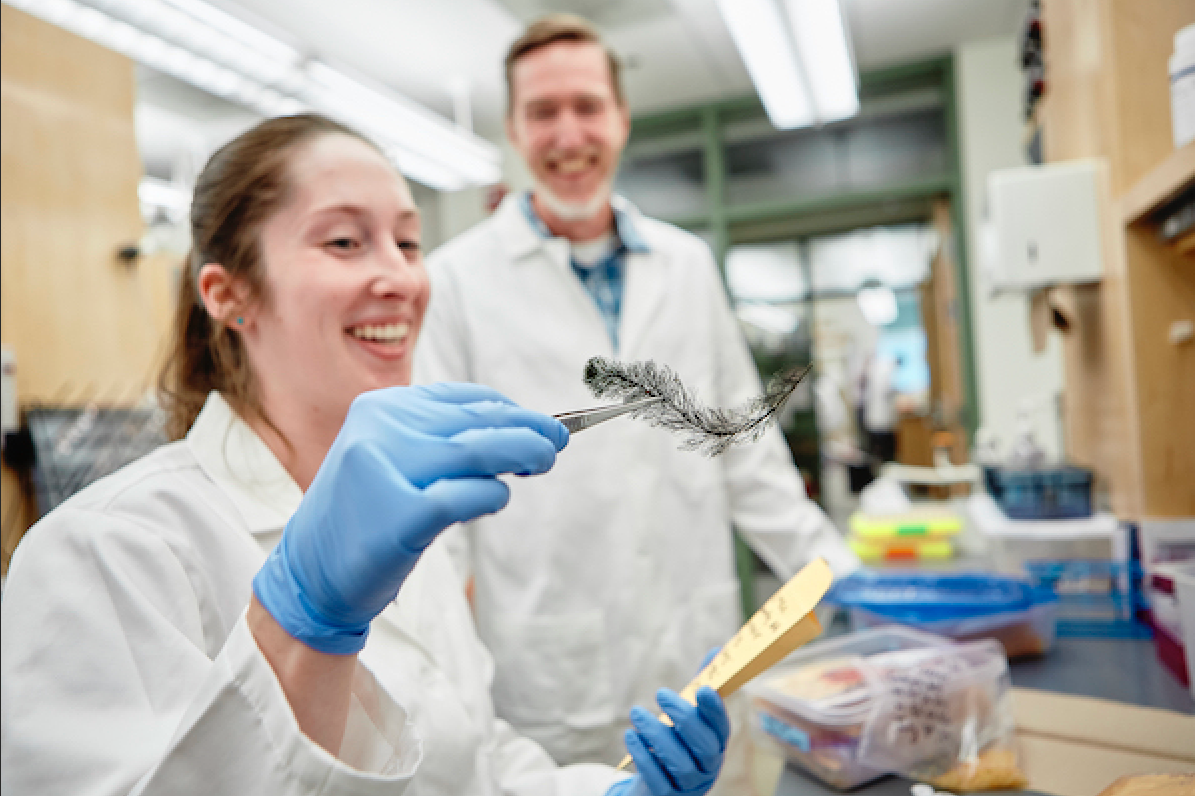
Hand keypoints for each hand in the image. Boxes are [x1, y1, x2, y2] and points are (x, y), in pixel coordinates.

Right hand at [253, 383, 567, 653]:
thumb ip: (442, 439)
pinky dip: (491, 495)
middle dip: (528, 430)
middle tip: (556, 441)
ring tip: (543, 461)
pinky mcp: (397, 514)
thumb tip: (519, 428)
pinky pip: (464, 495)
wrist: (310, 572)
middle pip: (476, 423)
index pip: (463, 399)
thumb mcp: (392, 459)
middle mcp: (380, 429)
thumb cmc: (364, 516)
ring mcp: (386, 468)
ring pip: (477, 451)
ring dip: (521, 453)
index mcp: (380, 407)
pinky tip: (497, 498)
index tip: (542, 423)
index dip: (510, 410)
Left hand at [606, 687, 729, 795]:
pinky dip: (643, 756)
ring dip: (657, 734)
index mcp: (716, 743)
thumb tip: (717, 650)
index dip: (715, 709)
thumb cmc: (676, 739)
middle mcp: (708, 766)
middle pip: (704, 745)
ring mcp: (690, 785)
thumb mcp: (687, 713)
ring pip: (680, 763)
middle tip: (660, 693)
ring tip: (637, 714)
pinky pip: (658, 779)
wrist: (657, 783)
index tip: (703, 688)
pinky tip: (631, 737)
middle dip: (683, 717)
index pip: (722, 726)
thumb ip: (700, 683)